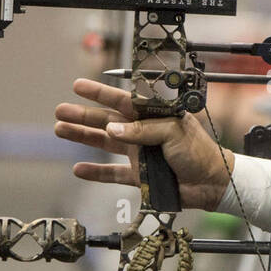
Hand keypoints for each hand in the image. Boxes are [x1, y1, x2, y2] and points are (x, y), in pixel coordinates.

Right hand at [54, 78, 233, 210]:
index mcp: (154, 117)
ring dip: (83, 137)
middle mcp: (144, 133)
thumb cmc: (200, 153)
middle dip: (83, 115)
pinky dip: (96, 173)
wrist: (211, 184)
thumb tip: (112, 129)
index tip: (78, 86)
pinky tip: (79, 169)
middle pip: (107, 121)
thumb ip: (143, 130)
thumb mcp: (174, 132)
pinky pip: (113, 173)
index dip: (100, 93)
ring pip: (105, 143)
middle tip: (59, 110)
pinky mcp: (140, 176)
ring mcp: (140, 154)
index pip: (123, 101)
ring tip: (61, 130)